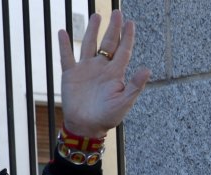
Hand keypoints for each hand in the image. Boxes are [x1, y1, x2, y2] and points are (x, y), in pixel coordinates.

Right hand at [58, 10, 149, 137]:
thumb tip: (147, 69)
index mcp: (115, 74)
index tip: (131, 23)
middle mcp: (101, 68)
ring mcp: (86, 69)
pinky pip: (66, 56)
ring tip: (96, 16)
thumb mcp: (124, 101)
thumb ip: (135, 85)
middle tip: (117, 13)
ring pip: (89, 45)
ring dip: (92, 30)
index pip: (123, 51)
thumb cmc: (108, 116)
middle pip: (108, 43)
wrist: (87, 126)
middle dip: (113, 28)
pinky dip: (64, 45)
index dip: (127, 37)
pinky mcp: (70, 74)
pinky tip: (63, 32)